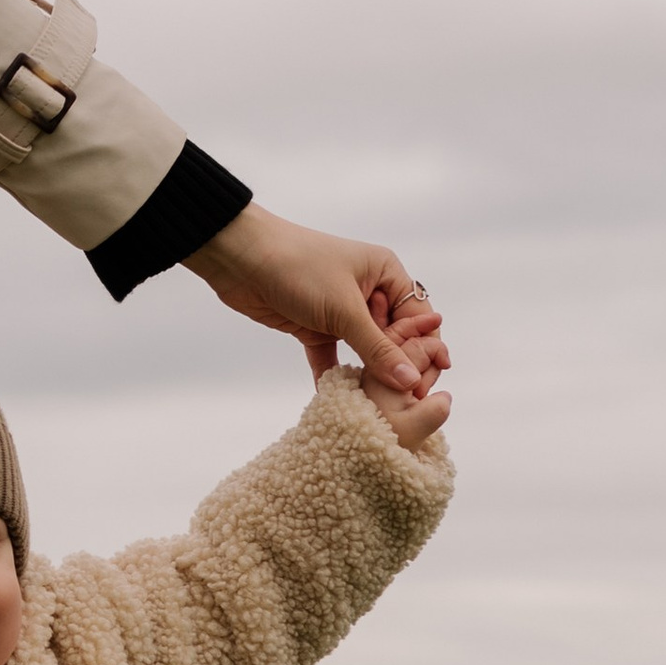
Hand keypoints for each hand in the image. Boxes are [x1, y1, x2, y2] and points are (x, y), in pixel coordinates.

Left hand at [184, 204, 450, 392]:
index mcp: (385, 274)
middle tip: (402, 401)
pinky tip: (339, 403)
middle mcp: (367, 291)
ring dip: (367, 374)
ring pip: (363, 349)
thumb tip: (410, 382)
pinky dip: (334, 376)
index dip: (424, 349)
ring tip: (377, 406)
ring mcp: (340, 311)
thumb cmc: (298, 267)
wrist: (240, 259)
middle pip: (394, 336)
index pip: (418, 317)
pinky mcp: (313, 326)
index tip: (425, 382)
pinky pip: (331, 357)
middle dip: (397, 366)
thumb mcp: (344, 310)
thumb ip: (377, 348)